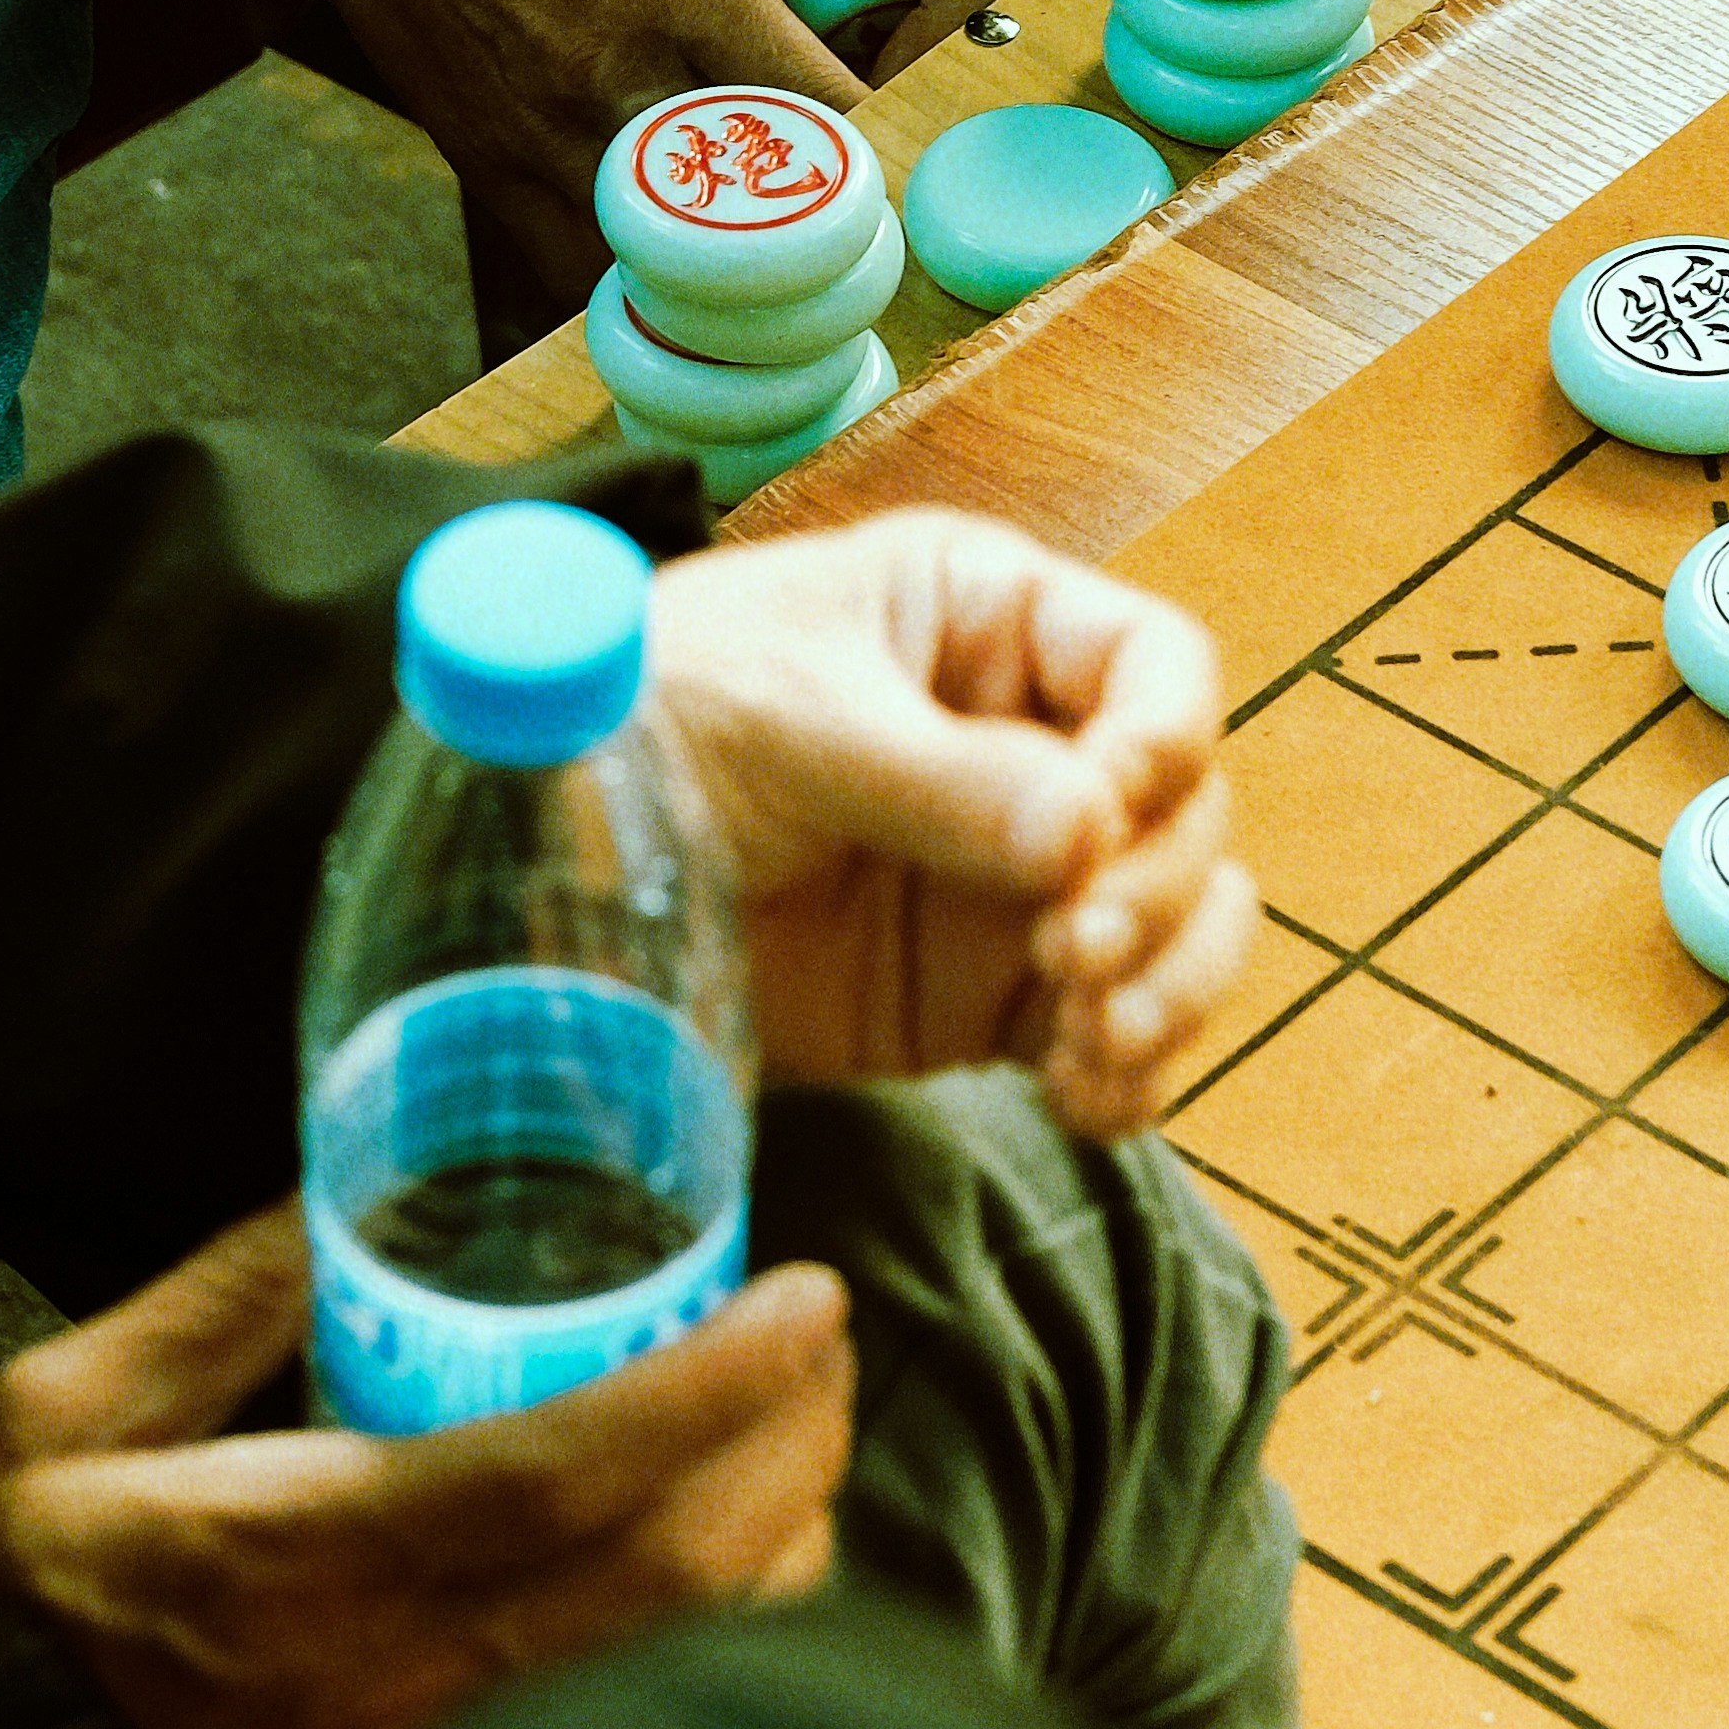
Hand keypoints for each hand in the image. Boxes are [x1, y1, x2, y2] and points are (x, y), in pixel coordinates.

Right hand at [0, 1204, 850, 1728]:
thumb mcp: (58, 1416)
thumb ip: (217, 1296)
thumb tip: (341, 1177)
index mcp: (302, 1564)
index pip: (573, 1467)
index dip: (717, 1384)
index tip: (804, 1299)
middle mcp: (390, 1698)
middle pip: (667, 1579)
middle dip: (784, 1455)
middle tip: (823, 1354)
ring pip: (672, 1683)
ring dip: (773, 1564)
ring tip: (796, 1458)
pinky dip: (708, 1670)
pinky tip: (729, 1600)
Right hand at [157, 0, 845, 314]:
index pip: (823, 111)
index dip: (885, 144)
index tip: (914, 151)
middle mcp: (620, 77)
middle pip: (756, 205)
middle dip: (817, 214)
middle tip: (857, 209)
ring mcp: (547, 135)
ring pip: (666, 254)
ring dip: (724, 255)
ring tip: (765, 241)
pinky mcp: (489, 162)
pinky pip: (576, 260)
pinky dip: (631, 266)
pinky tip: (666, 247)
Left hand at [651, 510, 1255, 1133]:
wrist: (543, 861)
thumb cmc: (657, 717)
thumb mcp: (789, 715)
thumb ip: (938, 777)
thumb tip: (1089, 832)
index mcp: (993, 624)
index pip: (1154, 663)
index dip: (1164, 736)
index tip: (1109, 810)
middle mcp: (1032, 743)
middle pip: (1184, 809)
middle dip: (1159, 885)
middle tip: (1074, 952)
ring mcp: (1018, 878)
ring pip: (1178, 924)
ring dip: (1171, 986)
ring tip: (1095, 1039)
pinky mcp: (986, 994)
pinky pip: (1109, 1033)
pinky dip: (1125, 1075)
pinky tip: (1085, 1104)